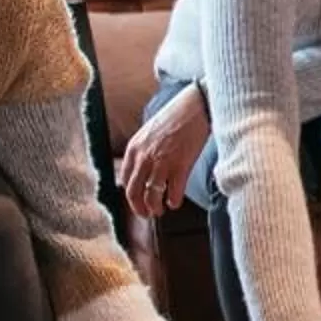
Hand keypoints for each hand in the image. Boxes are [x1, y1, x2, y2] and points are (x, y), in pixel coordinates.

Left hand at [116, 88, 208, 220]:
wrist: (196, 107)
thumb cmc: (176, 116)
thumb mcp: (149, 132)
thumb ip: (142, 150)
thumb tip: (141, 170)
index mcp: (134, 148)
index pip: (124, 179)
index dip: (130, 194)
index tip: (137, 200)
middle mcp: (144, 157)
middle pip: (133, 192)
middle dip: (139, 207)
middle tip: (146, 213)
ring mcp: (162, 162)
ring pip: (152, 196)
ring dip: (155, 208)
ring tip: (161, 210)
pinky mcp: (180, 166)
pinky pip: (173, 192)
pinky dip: (174, 201)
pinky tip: (175, 202)